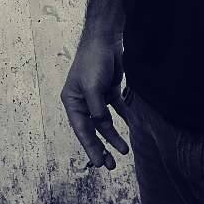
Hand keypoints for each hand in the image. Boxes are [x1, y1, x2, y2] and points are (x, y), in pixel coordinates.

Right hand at [61, 35, 129, 170]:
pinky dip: (123, 119)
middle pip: (93, 129)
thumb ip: (97, 109)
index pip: (82, 129)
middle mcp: (83, 101)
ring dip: (113, 136)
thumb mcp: (93, 87)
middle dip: (101, 147)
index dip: (90, 147)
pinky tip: (131, 128)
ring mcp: (96, 96)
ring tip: (124, 151)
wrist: (105, 38)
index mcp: (72, 101)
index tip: (98, 164)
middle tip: (111, 165)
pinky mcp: (109, 90)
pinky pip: (116, 110)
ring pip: (105, 122)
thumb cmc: (93, 61)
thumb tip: (102, 126)